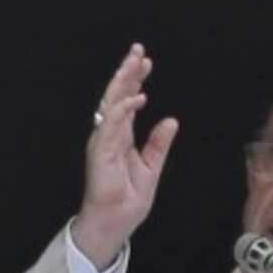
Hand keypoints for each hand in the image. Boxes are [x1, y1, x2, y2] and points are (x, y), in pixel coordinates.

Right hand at [70, 43, 179, 267]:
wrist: (114, 223)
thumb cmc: (127, 200)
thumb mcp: (152, 167)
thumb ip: (158, 144)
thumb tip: (171, 120)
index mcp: (121, 137)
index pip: (127, 102)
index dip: (135, 80)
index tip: (146, 61)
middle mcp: (110, 135)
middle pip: (117, 96)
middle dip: (127, 72)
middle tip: (138, 50)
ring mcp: (103, 142)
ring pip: (111, 104)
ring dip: (124, 82)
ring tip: (136, 63)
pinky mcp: (101, 152)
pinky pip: (111, 124)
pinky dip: (124, 109)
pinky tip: (137, 96)